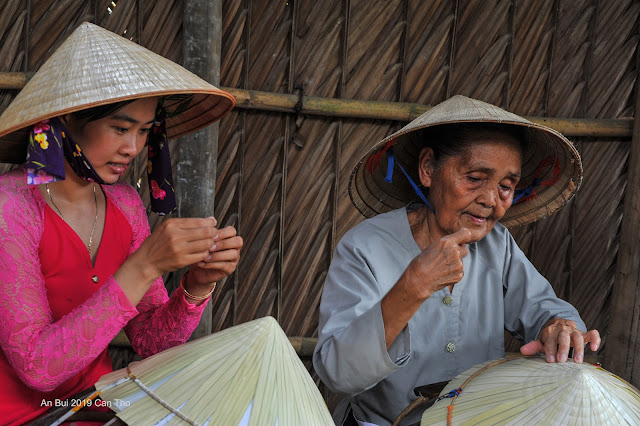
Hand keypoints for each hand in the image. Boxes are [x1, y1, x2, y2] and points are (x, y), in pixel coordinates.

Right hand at [115, 216, 218, 304]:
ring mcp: (178, 249)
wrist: (146, 262)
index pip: (200, 221)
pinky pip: (202, 255)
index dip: (210, 224)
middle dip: (214, 234)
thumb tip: (211, 220)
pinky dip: (205, 254)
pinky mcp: (181, 260)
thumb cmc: (158, 243)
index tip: (213, 225)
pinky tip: (203, 253)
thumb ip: (187, 224)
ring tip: (209, 244)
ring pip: (206, 244)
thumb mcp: (167, 228)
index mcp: (172, 224)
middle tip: (215, 235)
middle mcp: (175, 235)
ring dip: (211, 244)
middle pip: (206, 232)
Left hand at [185, 225, 242, 292]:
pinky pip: (225, 265)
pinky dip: (213, 264)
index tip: (211, 236)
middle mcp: (234, 247)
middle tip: (210, 247)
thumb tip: (205, 226)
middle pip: (238, 241)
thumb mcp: (201, 243)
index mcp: (228, 238)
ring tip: (205, 257)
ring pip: (233, 254)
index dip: (223, 233)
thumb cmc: (200, 253)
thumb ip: (205, 236)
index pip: (232, 231)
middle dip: (223, 243)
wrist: (197, 270)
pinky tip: (202, 264)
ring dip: (218, 255)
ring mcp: (234, 258)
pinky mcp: (230, 269)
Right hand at [381, 227, 472, 348]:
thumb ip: (443, 246)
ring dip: (453, 266)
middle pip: (463, 249)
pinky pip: (459, 273)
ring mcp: (456, 264)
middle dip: (456, 253)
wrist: (414, 285)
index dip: (467, 234)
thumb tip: (458, 243)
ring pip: (461, 262)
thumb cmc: (416, 268)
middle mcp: (452, 252)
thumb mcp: (427, 251)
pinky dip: (452, 275)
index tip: (470, 233)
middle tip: (441, 260)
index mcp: (443, 243)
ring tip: (438, 270)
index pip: (463, 234)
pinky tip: (441, 277)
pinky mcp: (458, 275)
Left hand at [519, 318, 600, 362]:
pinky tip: (594, 348)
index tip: (550, 360)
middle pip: (563, 337)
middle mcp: (563, 329)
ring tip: (578, 361)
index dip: (550, 350)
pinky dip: (595, 339)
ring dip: (579, 348)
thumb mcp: (541, 340)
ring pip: (578, 336)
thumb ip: (534, 346)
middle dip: (563, 348)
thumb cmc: (550, 337)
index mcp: (551, 330)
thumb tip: (523, 351)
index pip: (550, 340)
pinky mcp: (585, 333)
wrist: (559, 325)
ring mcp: (574, 331)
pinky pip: (592, 333)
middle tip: (562, 360)